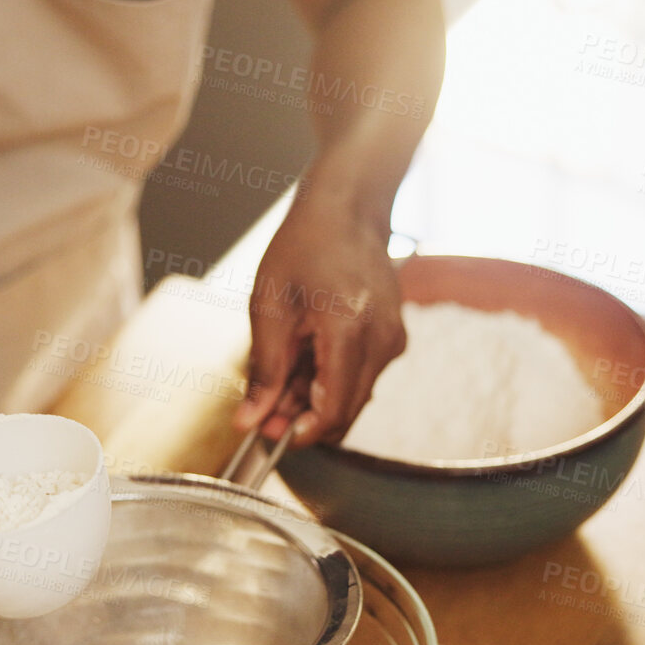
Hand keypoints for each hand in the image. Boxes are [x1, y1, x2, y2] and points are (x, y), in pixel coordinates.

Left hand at [236, 199, 405, 443]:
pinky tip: (308, 355)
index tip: (269, 433)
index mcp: (348, 331)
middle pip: (346, 412)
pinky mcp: (394, 338)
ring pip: (354, 397)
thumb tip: (250, 420)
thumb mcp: (269, 306)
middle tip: (266, 407)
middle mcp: (381, 341)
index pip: (332, 411)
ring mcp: (393, 340)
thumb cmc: (305, 246)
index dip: (298, 432)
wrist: (346, 211)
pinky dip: (334, 378)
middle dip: (304, 418)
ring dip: (317, 398)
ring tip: (285, 367)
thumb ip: (264, 369)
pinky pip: (363, 376)